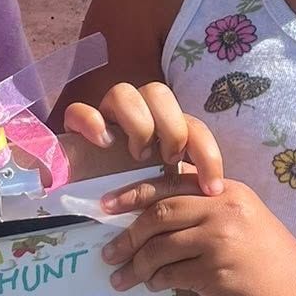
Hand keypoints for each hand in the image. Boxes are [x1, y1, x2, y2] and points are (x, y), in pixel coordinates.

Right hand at [62, 80, 224, 192]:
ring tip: (137, 156)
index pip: (194, 126)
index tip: (211, 188)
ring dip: (137, 124)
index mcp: (163, 130)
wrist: (88, 203)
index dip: (208, 154)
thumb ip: (186, 188)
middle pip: (158, 92)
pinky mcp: (76, 130)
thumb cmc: (137, 200)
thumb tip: (218, 195)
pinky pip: (80, 111)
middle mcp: (136, 117)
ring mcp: (105, 120)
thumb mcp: (168, 195)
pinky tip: (102, 145)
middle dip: (171, 127)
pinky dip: (92, 123)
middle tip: (167, 160)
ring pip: (122, 92)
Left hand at [98, 173, 295, 295]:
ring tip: (121, 278)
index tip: (105, 206)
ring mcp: (220, 241)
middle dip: (127, 235)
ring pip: (160, 248)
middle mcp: (222, 209)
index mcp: (225, 191)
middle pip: (159, 214)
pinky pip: (172, 274)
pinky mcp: (217, 273)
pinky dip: (156, 281)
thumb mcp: (242, 218)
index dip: (132, 194)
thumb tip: (152, 217)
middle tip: (108, 253)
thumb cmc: (269, 257)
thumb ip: (205, 210)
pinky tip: (152, 286)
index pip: (169, 185)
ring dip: (136, 266)